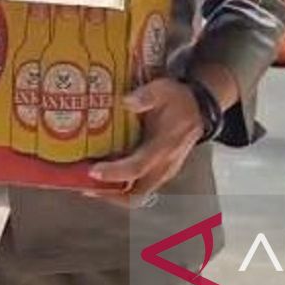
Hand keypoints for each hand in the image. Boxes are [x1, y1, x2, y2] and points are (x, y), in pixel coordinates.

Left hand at [86, 78, 202, 205]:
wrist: (198, 109)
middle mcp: (164, 165)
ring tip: (89, 182)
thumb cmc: (178, 101)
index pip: (138, 167)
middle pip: (136, 194)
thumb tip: (127, 101)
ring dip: (113, 192)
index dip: (114, 172)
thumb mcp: (163, 90)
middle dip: (109, 194)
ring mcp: (163, 171)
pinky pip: (139, 186)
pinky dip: (121, 184)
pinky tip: (104, 172)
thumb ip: (146, 96)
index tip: (93, 172)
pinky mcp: (159, 171)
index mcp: (163, 147)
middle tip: (85, 185)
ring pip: (137, 194)